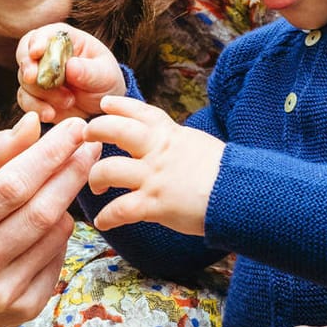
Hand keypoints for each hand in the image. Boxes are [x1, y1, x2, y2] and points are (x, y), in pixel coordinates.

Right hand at [0, 112, 100, 326]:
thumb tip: (32, 123)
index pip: (11, 185)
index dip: (48, 154)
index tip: (75, 127)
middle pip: (38, 212)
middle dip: (70, 172)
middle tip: (91, 144)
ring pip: (53, 236)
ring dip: (68, 201)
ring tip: (71, 176)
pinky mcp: (21, 311)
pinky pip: (57, 260)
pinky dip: (62, 234)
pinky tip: (57, 218)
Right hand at [14, 24, 125, 121]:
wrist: (102, 107)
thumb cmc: (105, 82)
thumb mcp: (105, 75)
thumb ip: (89, 71)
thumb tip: (71, 65)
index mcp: (64, 40)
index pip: (44, 34)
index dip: (37, 41)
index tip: (36, 52)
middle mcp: (46, 55)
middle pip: (25, 54)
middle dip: (28, 66)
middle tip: (33, 78)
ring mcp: (38, 75)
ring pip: (25, 80)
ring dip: (41, 93)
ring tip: (68, 101)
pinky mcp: (35, 96)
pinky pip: (26, 100)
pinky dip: (35, 107)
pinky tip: (50, 114)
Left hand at [84, 95, 222, 234]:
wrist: (240, 193)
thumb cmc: (225, 173)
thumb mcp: (199, 145)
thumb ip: (177, 142)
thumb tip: (168, 143)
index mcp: (171, 135)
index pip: (140, 112)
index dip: (119, 106)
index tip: (105, 105)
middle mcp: (158, 151)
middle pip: (115, 130)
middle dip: (95, 131)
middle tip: (86, 138)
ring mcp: (154, 177)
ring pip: (108, 169)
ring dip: (96, 178)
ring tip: (97, 186)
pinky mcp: (154, 204)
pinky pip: (120, 210)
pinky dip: (107, 217)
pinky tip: (102, 222)